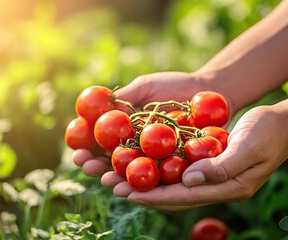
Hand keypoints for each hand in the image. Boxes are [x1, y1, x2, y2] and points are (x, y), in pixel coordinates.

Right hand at [72, 71, 227, 176]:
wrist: (210, 93)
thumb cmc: (176, 86)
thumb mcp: (146, 87)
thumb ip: (125, 97)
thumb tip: (98, 107)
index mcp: (125, 129)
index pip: (101, 142)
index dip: (87, 148)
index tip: (76, 151)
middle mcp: (137, 147)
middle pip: (112, 161)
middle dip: (96, 167)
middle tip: (86, 167)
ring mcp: (155, 159)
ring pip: (132, 173)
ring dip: (116, 180)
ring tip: (105, 181)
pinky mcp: (174, 168)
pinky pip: (158, 178)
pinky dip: (145, 185)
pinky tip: (132, 189)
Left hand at [102, 105, 287, 210]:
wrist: (281, 123)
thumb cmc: (268, 132)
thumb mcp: (249, 146)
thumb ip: (222, 166)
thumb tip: (189, 180)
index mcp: (226, 187)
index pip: (183, 197)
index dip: (154, 196)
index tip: (127, 195)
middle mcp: (213, 185)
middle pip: (170, 193)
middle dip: (139, 191)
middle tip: (110, 185)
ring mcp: (208, 175)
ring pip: (169, 183)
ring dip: (142, 180)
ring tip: (113, 175)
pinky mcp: (205, 162)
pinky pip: (175, 169)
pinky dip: (155, 167)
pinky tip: (136, 160)